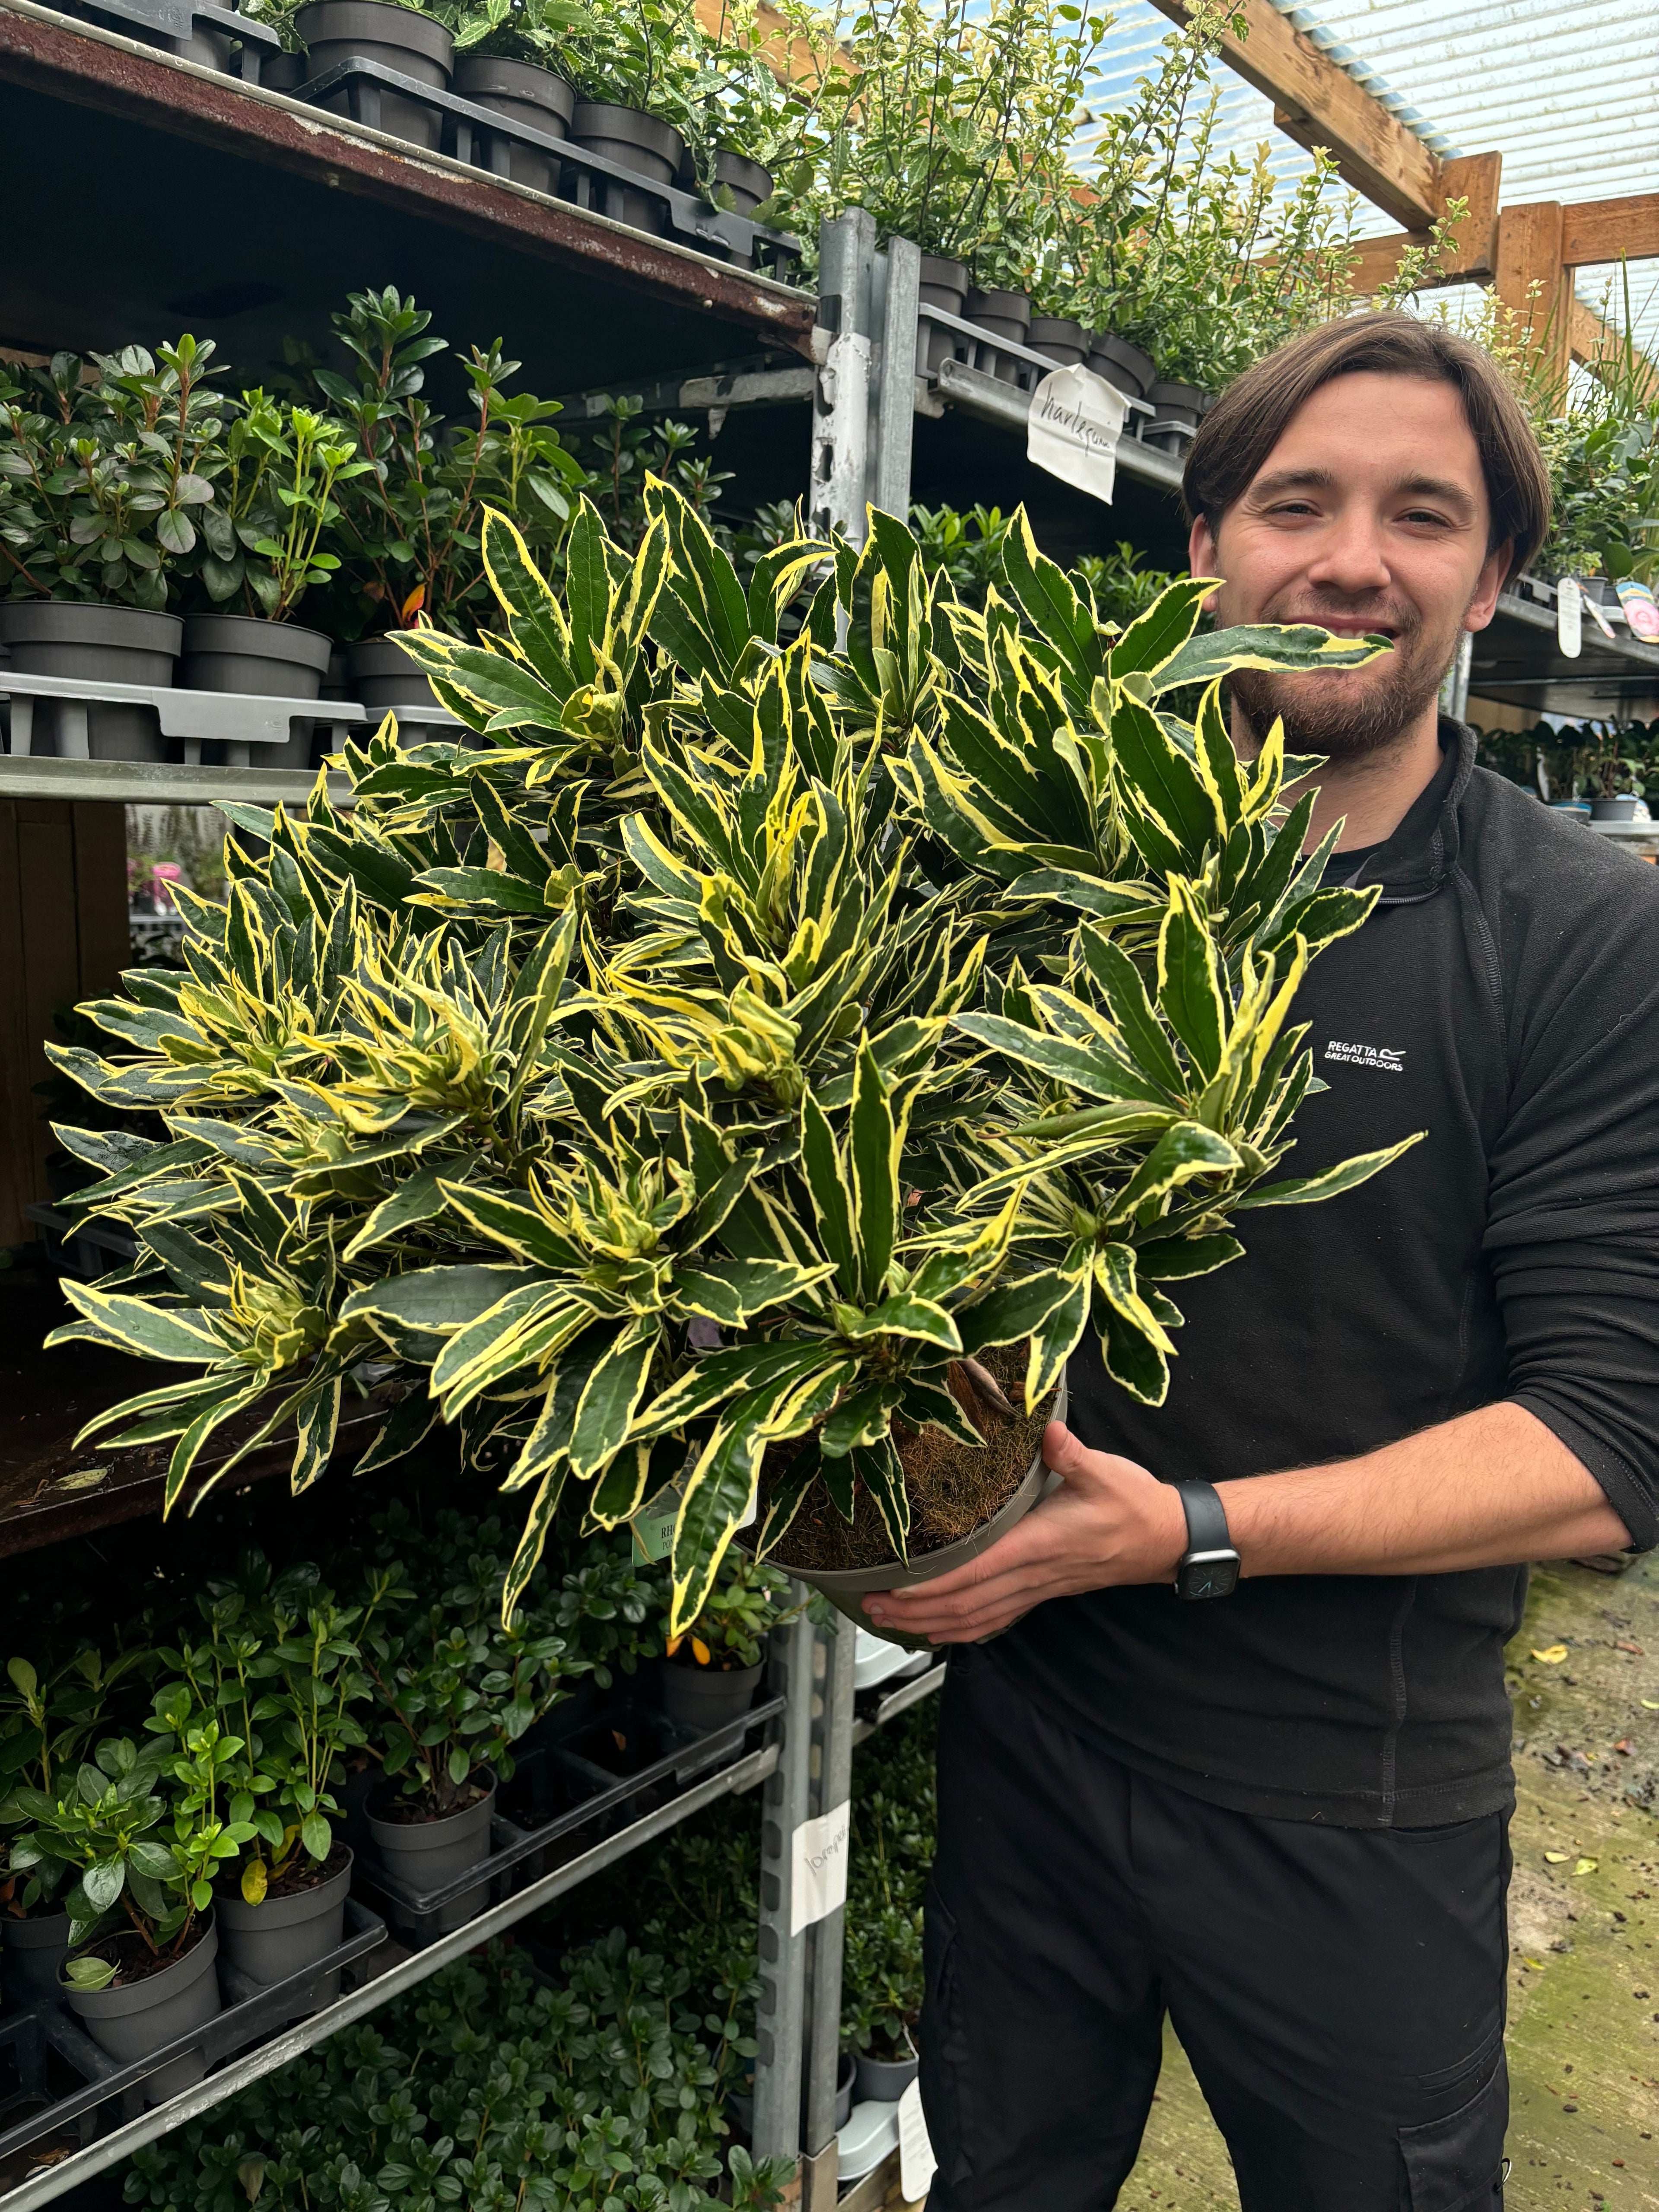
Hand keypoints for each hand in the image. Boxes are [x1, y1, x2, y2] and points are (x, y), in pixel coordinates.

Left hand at [862, 1422, 1189, 1643]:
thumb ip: (1070, 1451)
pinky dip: (963, 1629)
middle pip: (964, 1603)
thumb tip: (1046, 1427)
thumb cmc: (1133, 1502)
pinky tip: (939, 1630)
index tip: (892, 1586)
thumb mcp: (1104, 1471)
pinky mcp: (1042, 1591)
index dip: (930, 1585)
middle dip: (914, 1610)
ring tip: (890, 1620)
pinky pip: (996, 1618)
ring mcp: (1037, 1587)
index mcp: (1038, 1542)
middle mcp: (1032, 1572)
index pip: (973, 1570)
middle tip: (869, 1605)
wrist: (1165, 1539)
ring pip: (976, 1618)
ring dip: (931, 1624)